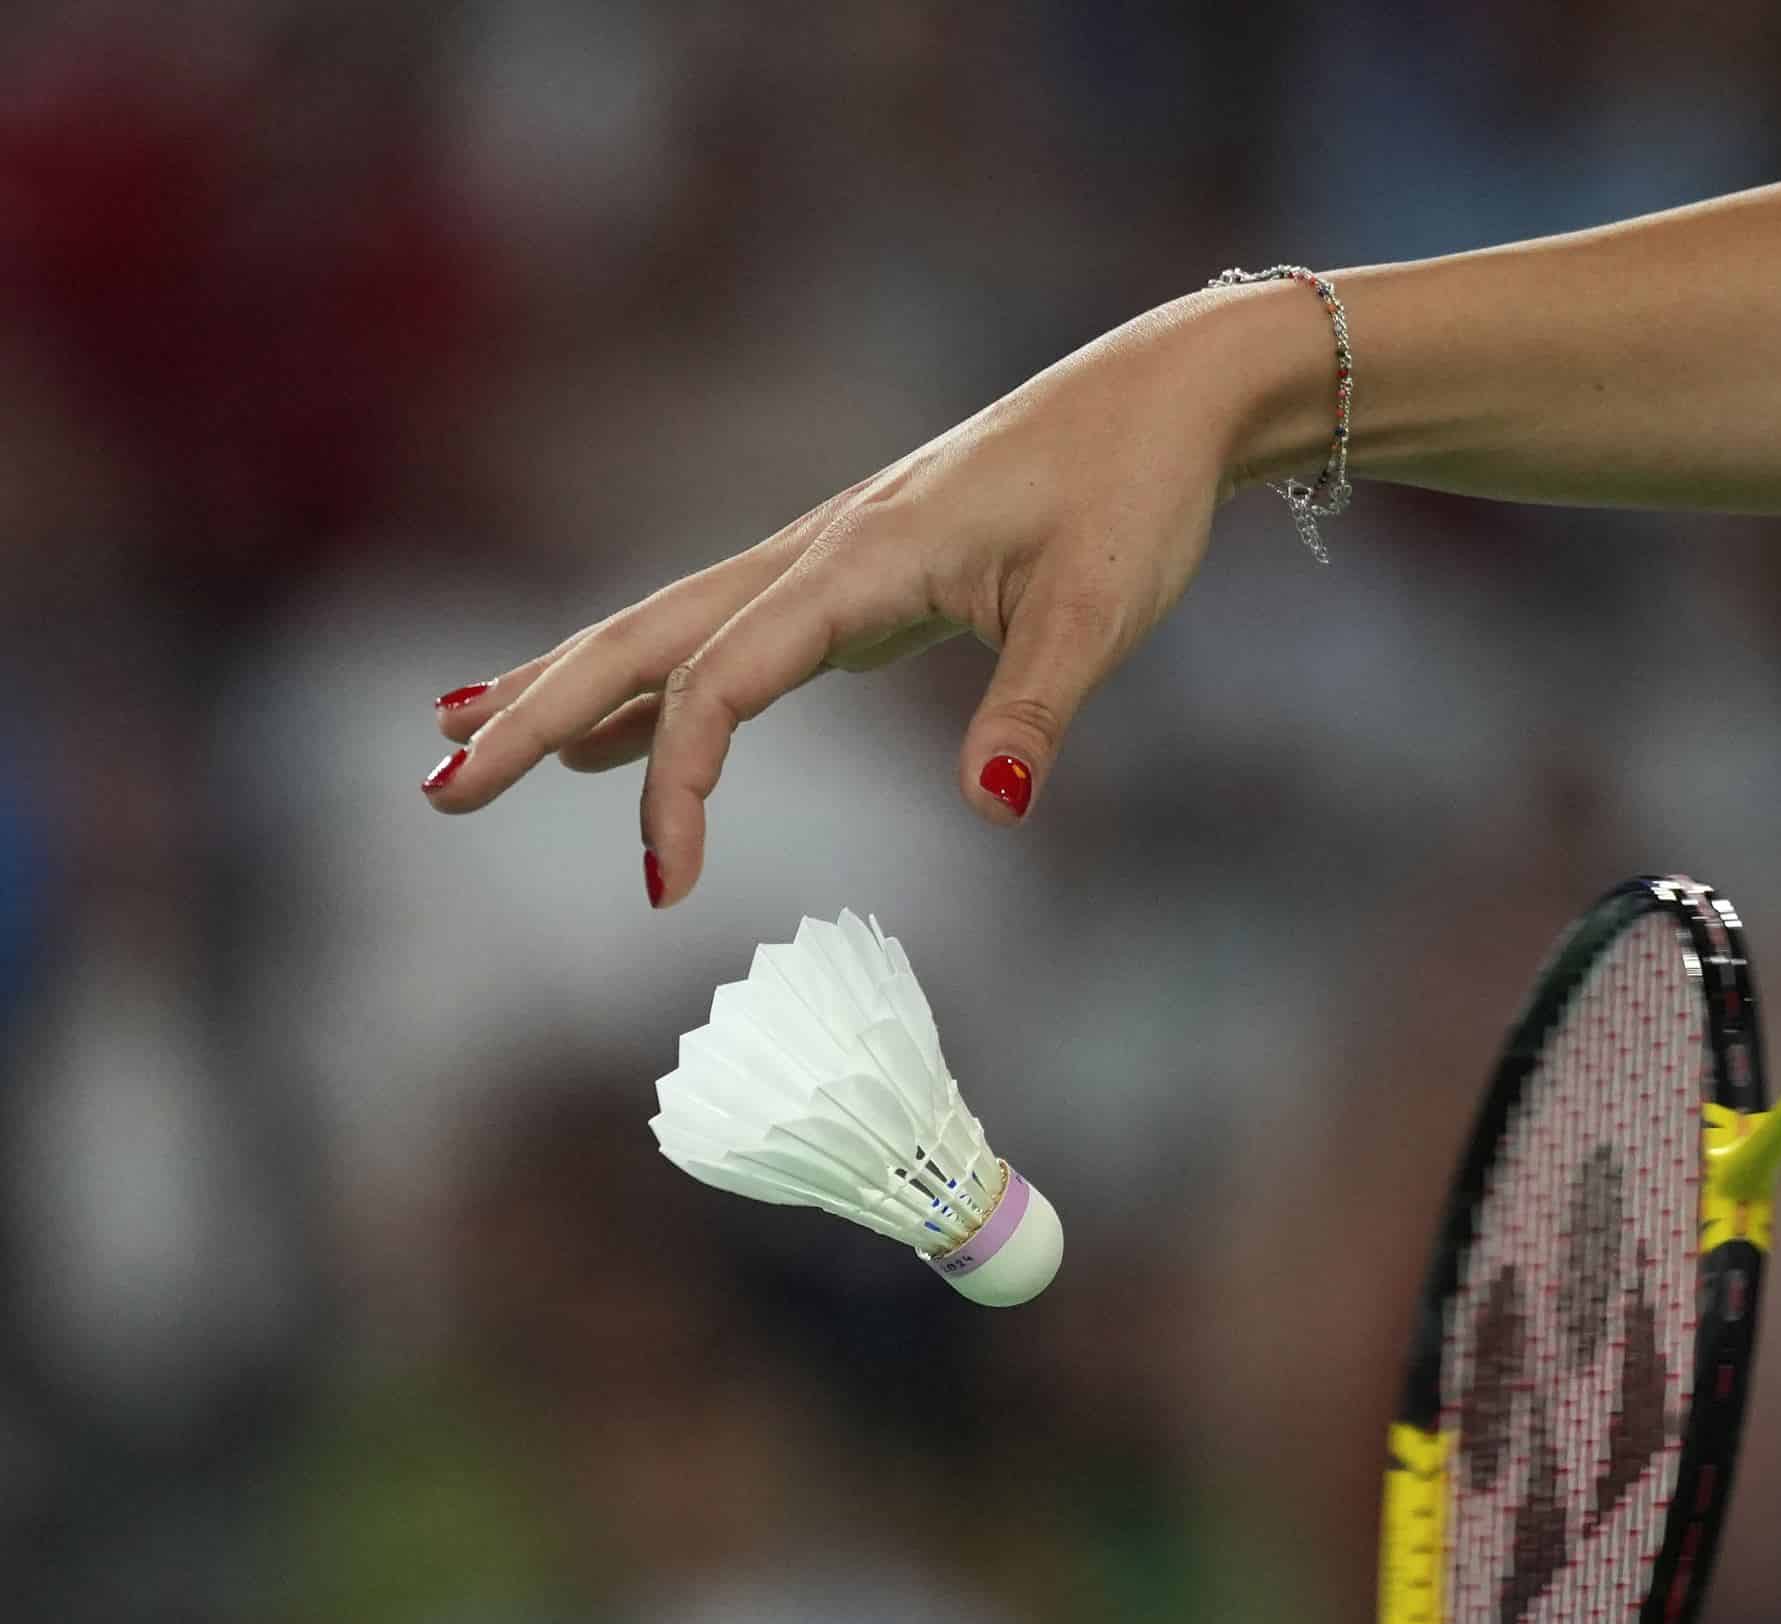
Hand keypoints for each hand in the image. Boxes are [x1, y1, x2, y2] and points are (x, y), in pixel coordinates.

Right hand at [421, 285, 1323, 905]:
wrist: (1160, 400)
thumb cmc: (1133, 494)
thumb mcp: (1103, 606)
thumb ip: (1039, 706)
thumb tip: (999, 807)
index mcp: (860, 561)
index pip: (724, 680)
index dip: (676, 782)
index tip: (662, 884)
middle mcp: (818, 551)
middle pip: (644, 637)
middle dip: (536, 715)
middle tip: (438, 796)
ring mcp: (824, 558)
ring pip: (665, 625)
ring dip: (563, 685)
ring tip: (457, 745)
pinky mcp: (849, 574)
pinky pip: (719, 631)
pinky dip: (645, 676)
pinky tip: (601, 719)